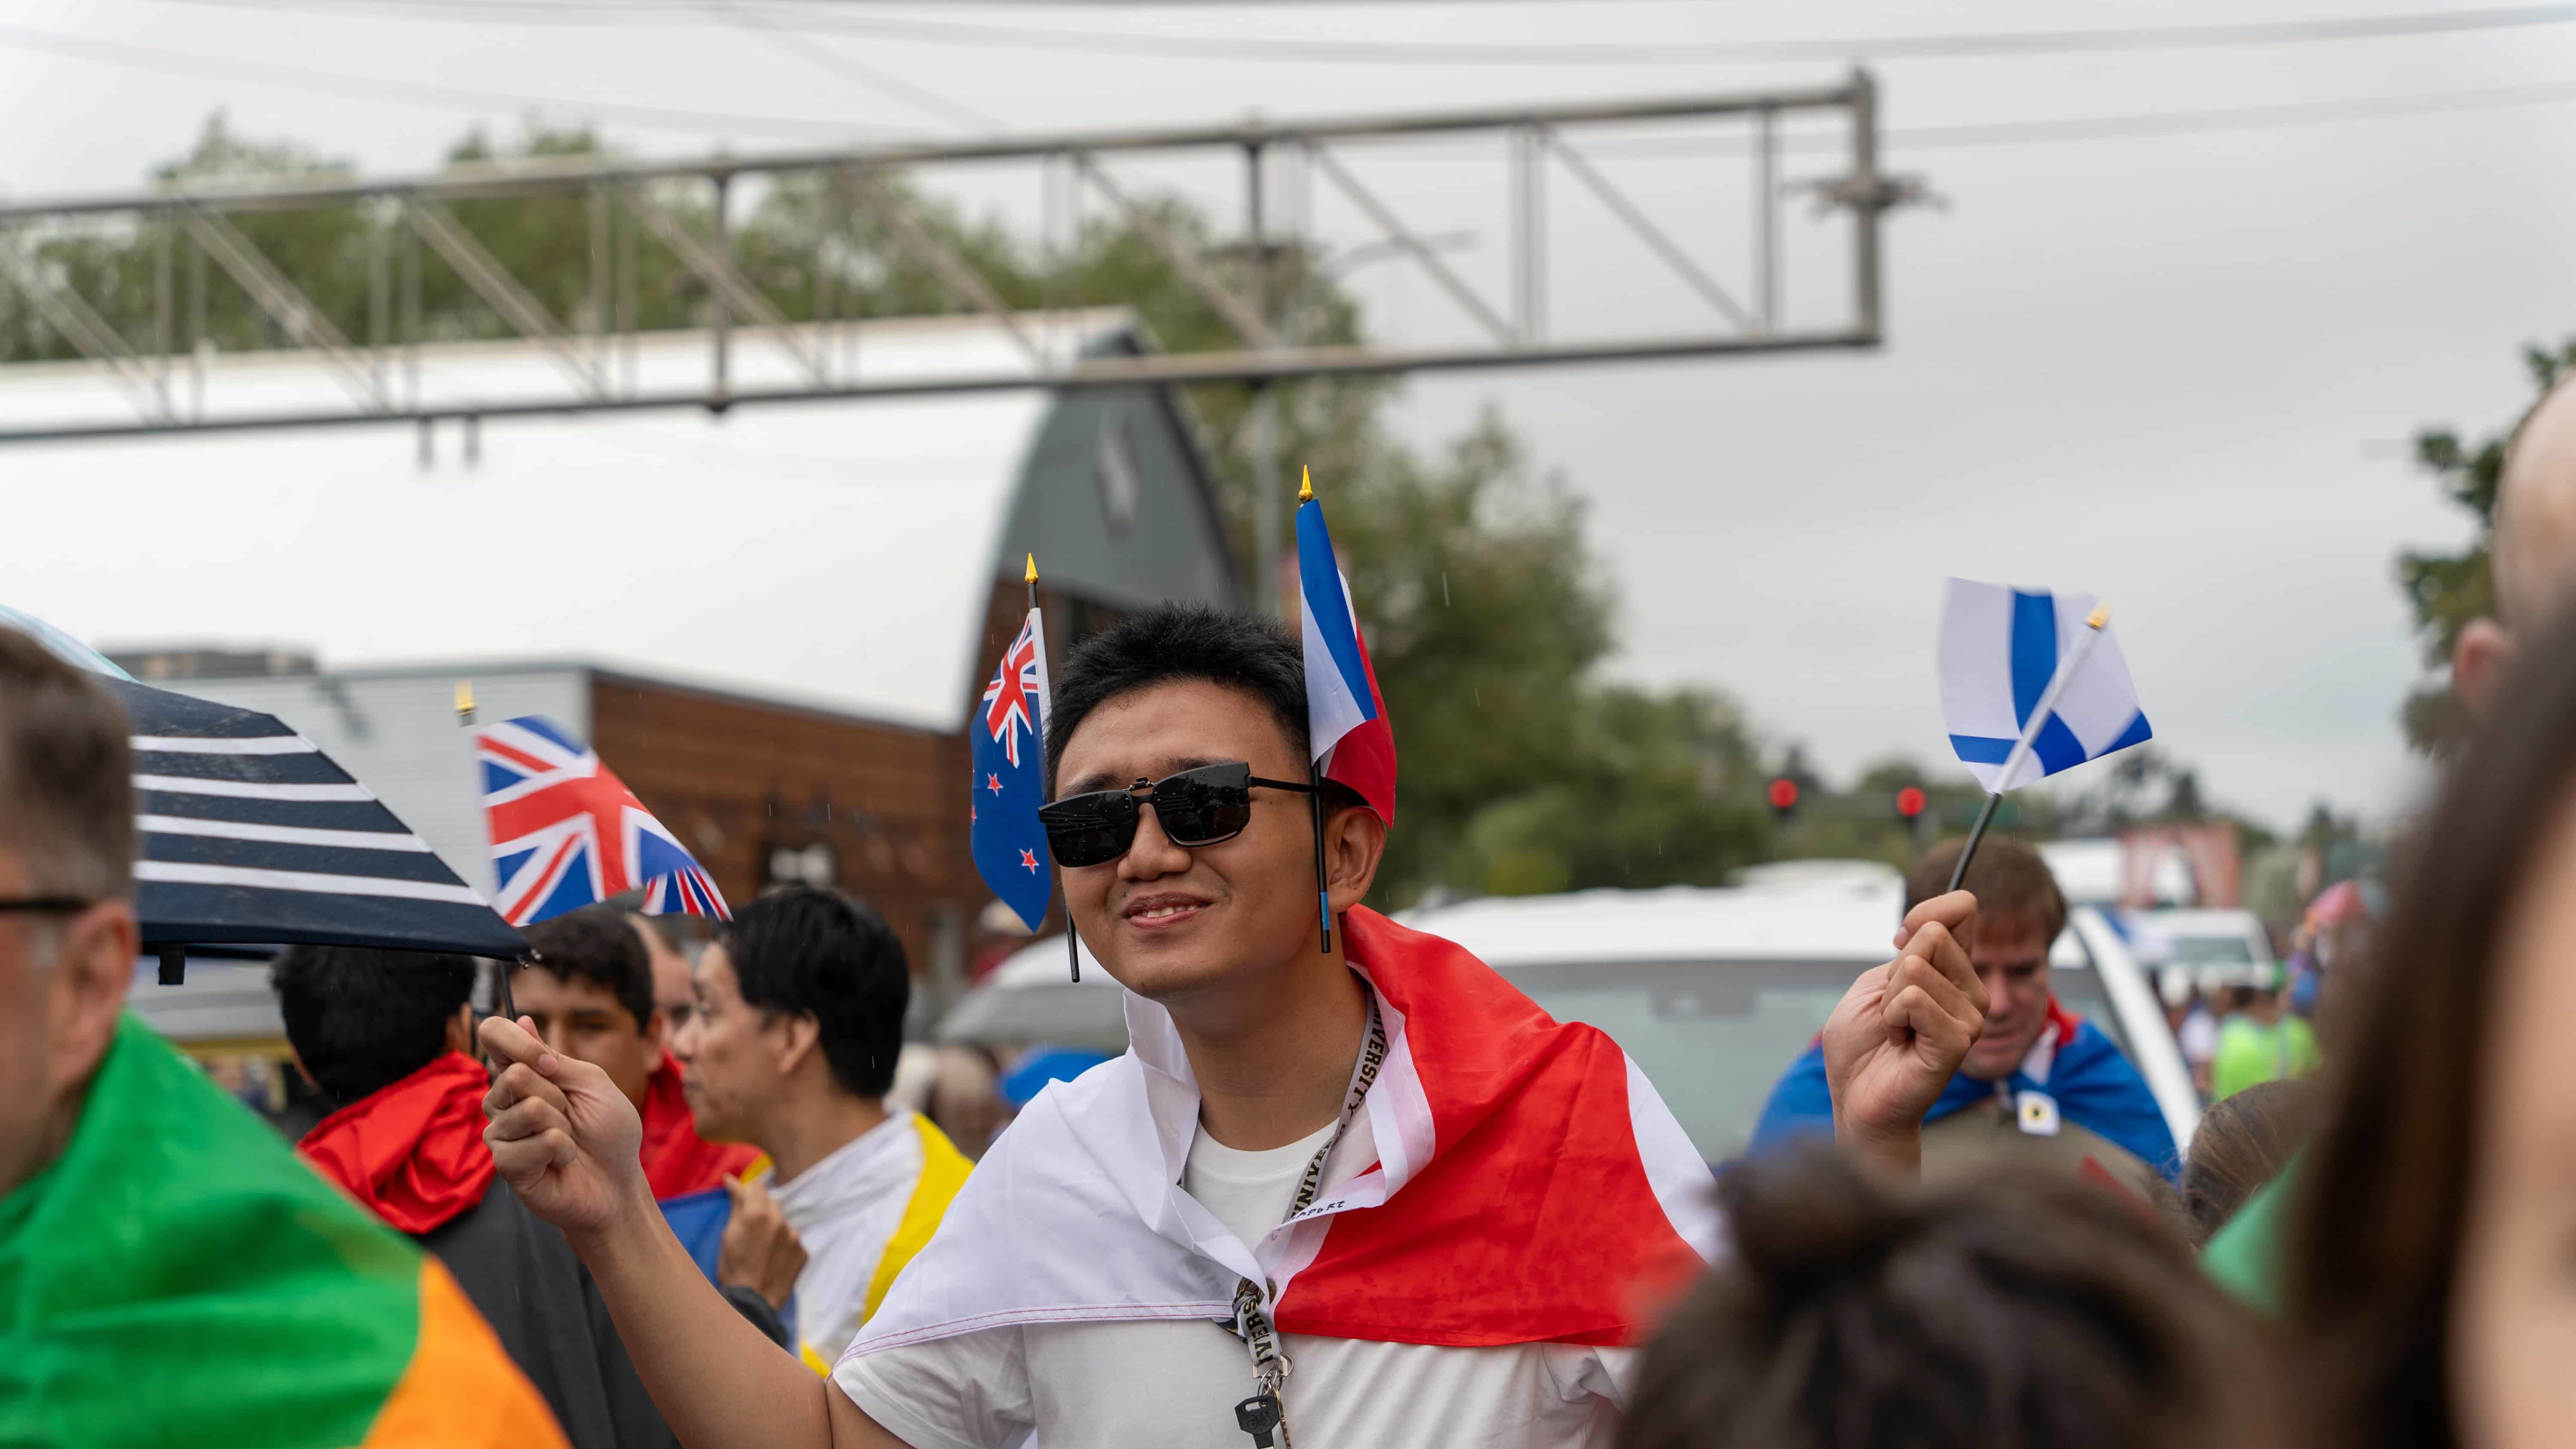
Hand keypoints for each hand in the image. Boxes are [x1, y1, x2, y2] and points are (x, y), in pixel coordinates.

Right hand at [481, 1014, 647, 1238]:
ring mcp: (501, 1133)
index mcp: (522, 1073)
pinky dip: (561, 1151)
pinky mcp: (506, 1165)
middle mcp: (503, 1100)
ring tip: (568, 1142)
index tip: (549, 1063)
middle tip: (570, 1116)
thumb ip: (555, 1058)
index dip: (516, 1042)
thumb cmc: (608, 1130)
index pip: (493, 1035)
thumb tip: (522, 1021)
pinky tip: (560, 1162)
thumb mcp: (592, 1084)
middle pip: (515, 1075)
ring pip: (529, 1110)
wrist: (618, 1181)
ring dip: (563, 1126)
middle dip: (558, 1095)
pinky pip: (537, 1143)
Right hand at [718, 1173, 807, 1309]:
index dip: (747, 1194)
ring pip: (782, 1221)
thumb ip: (735, 1204)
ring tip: (761, 1248)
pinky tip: (772, 1258)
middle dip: (760, 1210)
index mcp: (757, 1213)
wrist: (752, 1304)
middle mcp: (780, 1220)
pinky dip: (783, 1244)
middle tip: (749, 1229)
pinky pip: (792, 1240)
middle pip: (771, 1203)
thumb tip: (732, 1179)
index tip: (741, 1202)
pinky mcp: (803, 1252)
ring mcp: (794, 1236)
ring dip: (773, 1227)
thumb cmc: (732, 1269)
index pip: (756, 1187)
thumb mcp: (728, 1235)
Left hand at [1821, 890, 1988, 1176]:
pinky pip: (1914, 1000)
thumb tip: (1927, 926)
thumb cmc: (1863, 1046)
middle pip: (1931, 934)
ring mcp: (1970, 1016)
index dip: (1925, 912)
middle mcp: (1970, 989)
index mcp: (1951, 969)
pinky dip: (1892, 1020)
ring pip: (1914, 968)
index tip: (1899, 939)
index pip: (1960, 909)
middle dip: (1891, 972)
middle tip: (1891, 1012)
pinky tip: (1900, 1044)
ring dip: (1888, 1003)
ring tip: (1895, 1032)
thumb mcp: (1872, 985)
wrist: (1858, 1099)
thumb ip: (1906, 951)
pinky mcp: (1959, 1040)